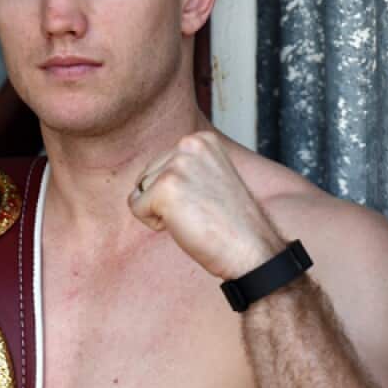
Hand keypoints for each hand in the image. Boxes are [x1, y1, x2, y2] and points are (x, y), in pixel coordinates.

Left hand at [128, 131, 285, 279]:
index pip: (161, 164)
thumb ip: (186, 166)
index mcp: (202, 139)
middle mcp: (189, 144)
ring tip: (196, 217)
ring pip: (141, 192)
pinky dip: (155, 224)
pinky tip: (186, 224)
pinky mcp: (165, 188)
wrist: (251, 249)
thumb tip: (149, 174)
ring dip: (162, 212)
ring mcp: (177, 165)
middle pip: (147, 175)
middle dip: (166, 200)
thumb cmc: (230, 222)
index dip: (178, 192)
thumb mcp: (210, 178)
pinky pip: (136, 208)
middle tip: (201, 211)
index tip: (206, 200)